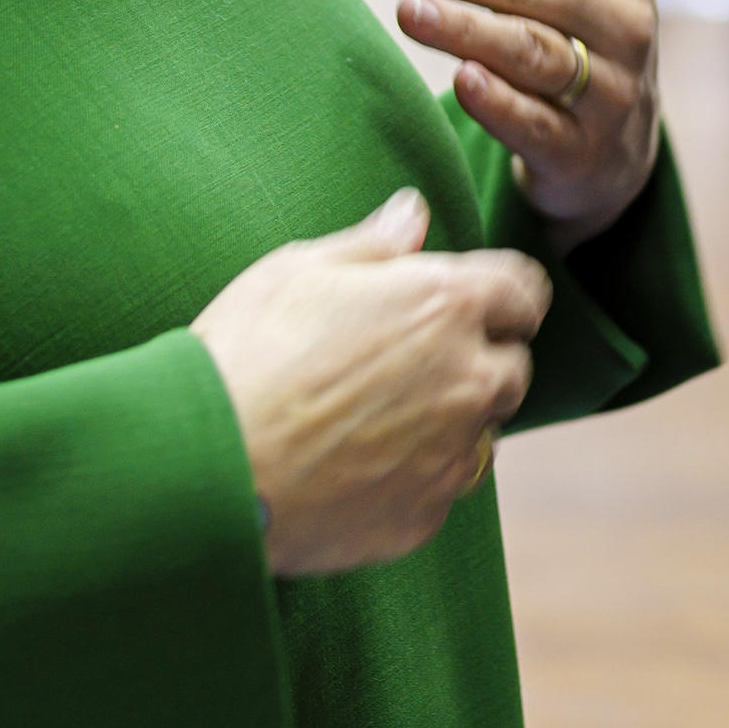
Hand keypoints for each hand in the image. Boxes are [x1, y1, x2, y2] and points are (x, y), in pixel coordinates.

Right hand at [191, 190, 548, 577]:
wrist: (203, 468)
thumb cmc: (244, 356)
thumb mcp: (297, 273)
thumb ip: (373, 244)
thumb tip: (414, 213)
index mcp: (444, 305)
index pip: (525, 292)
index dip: (503, 296)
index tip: (480, 304)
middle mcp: (467, 379)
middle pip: (511, 367)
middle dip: (476, 360)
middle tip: (409, 363)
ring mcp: (451, 454)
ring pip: (481, 433)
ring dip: (451, 423)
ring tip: (375, 419)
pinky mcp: (426, 514)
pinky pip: (441, 488)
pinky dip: (416, 476)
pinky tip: (355, 467)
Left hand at [371, 0, 665, 253]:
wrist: (615, 148)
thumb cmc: (589, 25)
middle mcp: (625, 22)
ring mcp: (610, 91)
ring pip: (532, 50)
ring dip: (465, 27)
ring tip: (404, 8)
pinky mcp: (584, 154)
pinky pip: (540, 125)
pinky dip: (500, 103)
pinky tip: (458, 81)